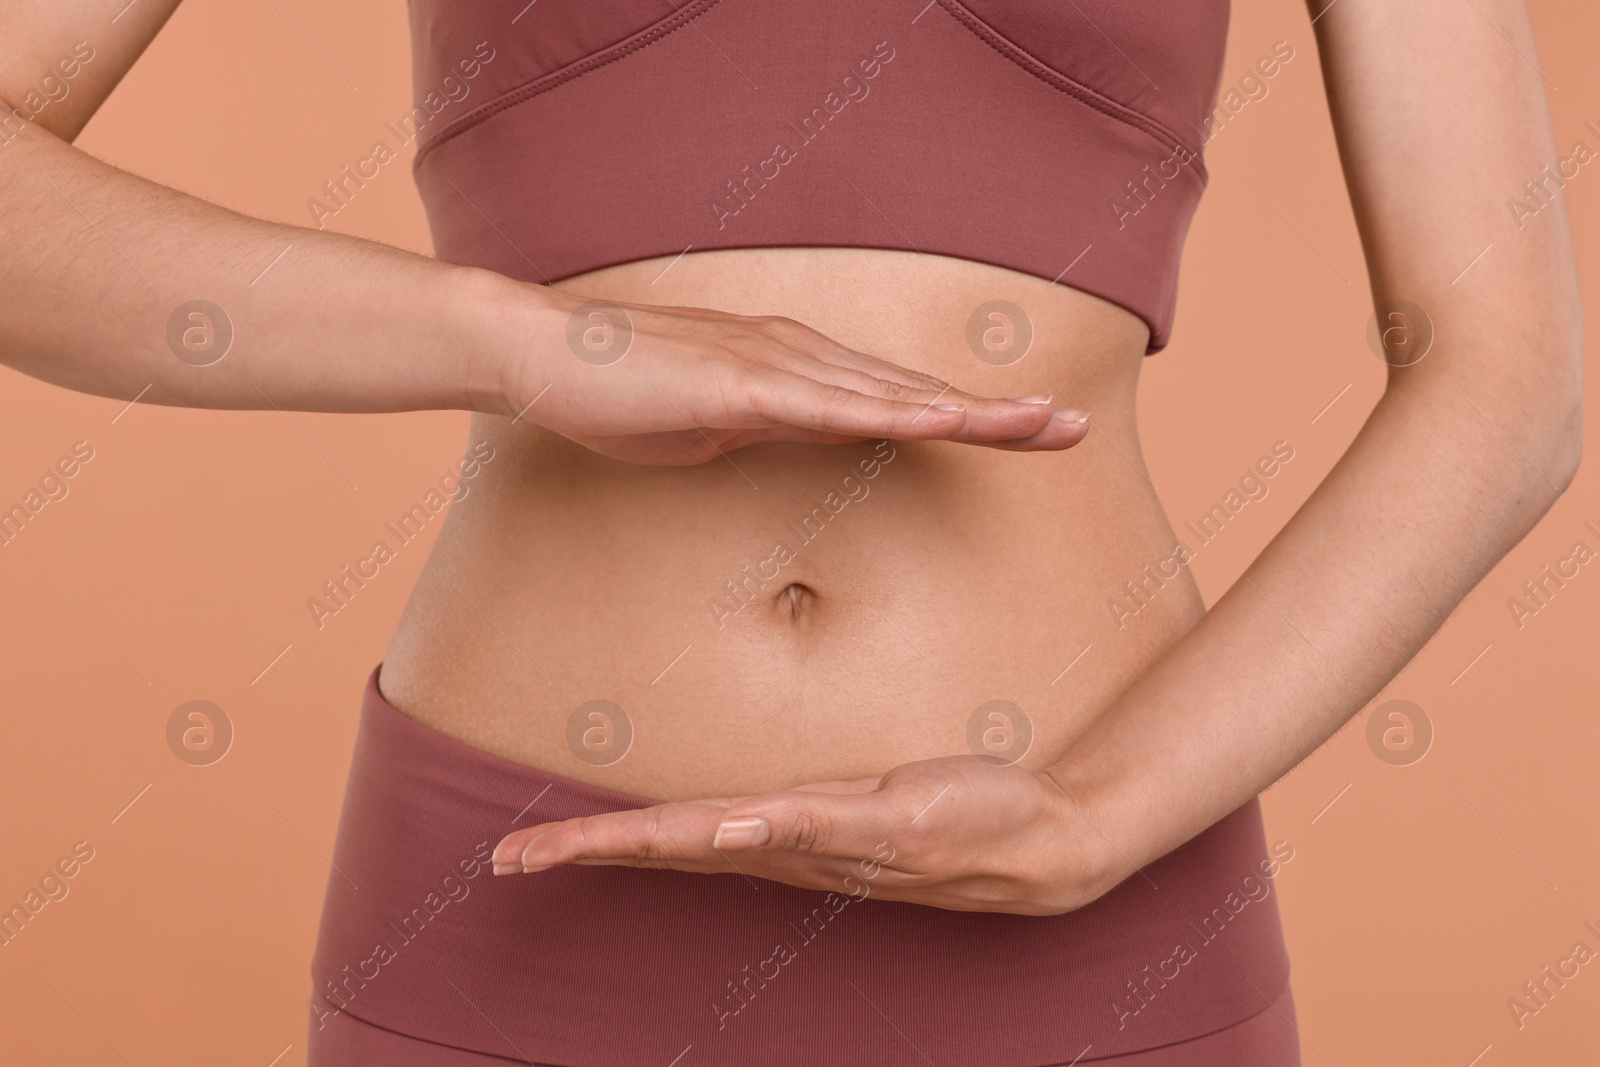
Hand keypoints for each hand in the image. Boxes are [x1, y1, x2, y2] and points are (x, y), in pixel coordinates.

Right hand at [490, 756, 1122, 914]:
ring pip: (720, 840)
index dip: (587, 848)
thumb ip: (797, 816)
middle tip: (508, 859)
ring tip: (576, 848)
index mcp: (773, 838)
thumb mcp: (860, 808)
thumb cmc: (945, 818)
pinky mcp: (883, 821)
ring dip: (647, 847)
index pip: (663, 841)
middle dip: (587, 854)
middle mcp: (788, 847)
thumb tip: (727, 819)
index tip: (515, 855)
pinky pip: (811, 823)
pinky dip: (763, 829)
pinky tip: (722, 825)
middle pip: (668, 848)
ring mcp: (831, 839)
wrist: (1037, 843)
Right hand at [504, 287, 1090, 464]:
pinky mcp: (741, 383)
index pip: (901, 398)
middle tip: (1073, 430)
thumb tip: (809, 438)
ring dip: (967, 410)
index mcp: (799, 371)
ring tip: (1038, 426)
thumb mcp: (717, 427)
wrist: (546, 357)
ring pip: (890, 393)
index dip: (970, 416)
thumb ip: (772, 429)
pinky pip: (829, 405)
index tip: (1031, 433)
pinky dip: (891, 413)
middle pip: (917, 389)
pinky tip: (942, 420)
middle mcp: (801, 356)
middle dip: (998, 413)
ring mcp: (775, 364)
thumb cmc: (624, 394)